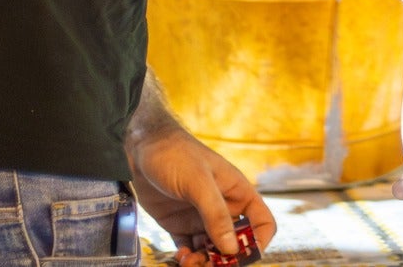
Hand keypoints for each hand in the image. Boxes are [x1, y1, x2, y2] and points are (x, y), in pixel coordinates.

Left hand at [128, 122, 275, 266]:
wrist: (141, 147)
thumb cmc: (176, 154)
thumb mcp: (199, 182)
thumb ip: (216, 215)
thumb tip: (232, 249)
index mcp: (237, 193)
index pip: (261, 222)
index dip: (259, 241)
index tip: (244, 255)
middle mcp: (223, 209)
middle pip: (236, 243)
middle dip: (226, 259)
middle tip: (210, 265)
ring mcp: (201, 218)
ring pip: (212, 251)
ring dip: (204, 262)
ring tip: (189, 263)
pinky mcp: (180, 225)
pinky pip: (190, 250)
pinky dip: (187, 259)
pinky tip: (180, 258)